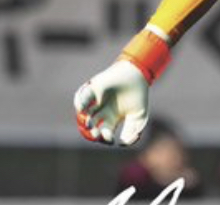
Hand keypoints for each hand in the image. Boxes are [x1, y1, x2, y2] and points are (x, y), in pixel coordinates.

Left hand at [74, 28, 170, 145]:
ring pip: (84, 114)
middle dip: (92, 132)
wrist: (138, 76)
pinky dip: (79, 104)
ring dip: (83, 121)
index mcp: (111, 119)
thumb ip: (133, 132)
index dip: (105, 138)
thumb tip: (122, 144)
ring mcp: (96, 101)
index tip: (111, 139)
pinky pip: (81, 98)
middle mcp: (101, 112)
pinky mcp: (92, 90)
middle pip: (92, 126)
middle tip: (96, 134)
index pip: (103, 133)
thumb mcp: (139, 118)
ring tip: (88, 125)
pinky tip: (82, 110)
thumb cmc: (139, 96)